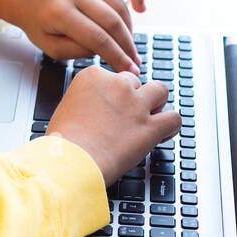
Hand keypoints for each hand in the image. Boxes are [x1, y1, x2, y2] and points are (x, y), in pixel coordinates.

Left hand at [0, 0, 145, 74]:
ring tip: (128, 42)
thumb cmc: (35, 21)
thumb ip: (77, 50)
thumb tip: (107, 48)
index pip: (97, 38)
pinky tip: (140, 5)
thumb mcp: (49, 46)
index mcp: (58, 11)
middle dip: (127, 45)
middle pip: (112, 21)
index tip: (129, 69)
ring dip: (129, 26)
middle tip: (134, 60)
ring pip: (118, 3)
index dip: (117, 56)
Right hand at [46, 67, 179, 183]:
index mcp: (93, 76)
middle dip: (133, 97)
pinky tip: (162, 134)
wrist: (70, 160)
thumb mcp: (65, 108)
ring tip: (150, 117)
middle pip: (135, 82)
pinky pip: (174, 118)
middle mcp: (117, 84)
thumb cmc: (62, 141)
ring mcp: (136, 104)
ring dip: (156, 103)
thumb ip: (84, 101)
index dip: (113, 94)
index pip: (112, 76)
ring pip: (160, 91)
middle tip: (125, 117)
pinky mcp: (150, 126)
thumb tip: (93, 109)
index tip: (109, 108)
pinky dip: (171, 126)